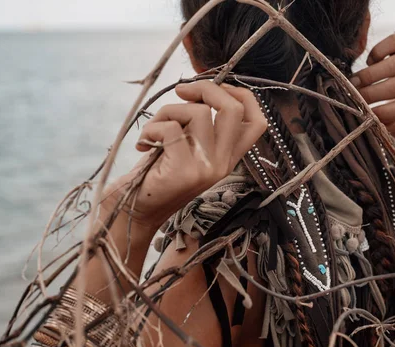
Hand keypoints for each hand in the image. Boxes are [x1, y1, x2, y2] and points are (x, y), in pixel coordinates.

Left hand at [106, 81, 266, 229]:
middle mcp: (223, 164)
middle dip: (206, 89)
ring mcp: (207, 169)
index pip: (257, 122)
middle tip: (182, 92)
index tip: (215, 88)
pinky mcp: (184, 171)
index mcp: (228, 158)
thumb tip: (198, 89)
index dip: (241, 96)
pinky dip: (152, 127)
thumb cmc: (158, 174)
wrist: (136, 211)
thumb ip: (200, 126)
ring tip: (154, 129)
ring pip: (198, 113)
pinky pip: (171, 128)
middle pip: (233, 110)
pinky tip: (144, 143)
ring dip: (168, 111)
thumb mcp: (188, 148)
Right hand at [351, 22, 394, 124]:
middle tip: (355, 96)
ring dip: (370, 76)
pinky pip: (391, 43)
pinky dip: (376, 54)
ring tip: (355, 82)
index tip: (366, 114)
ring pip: (394, 65)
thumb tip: (377, 125)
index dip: (385, 112)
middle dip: (373, 93)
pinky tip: (370, 62)